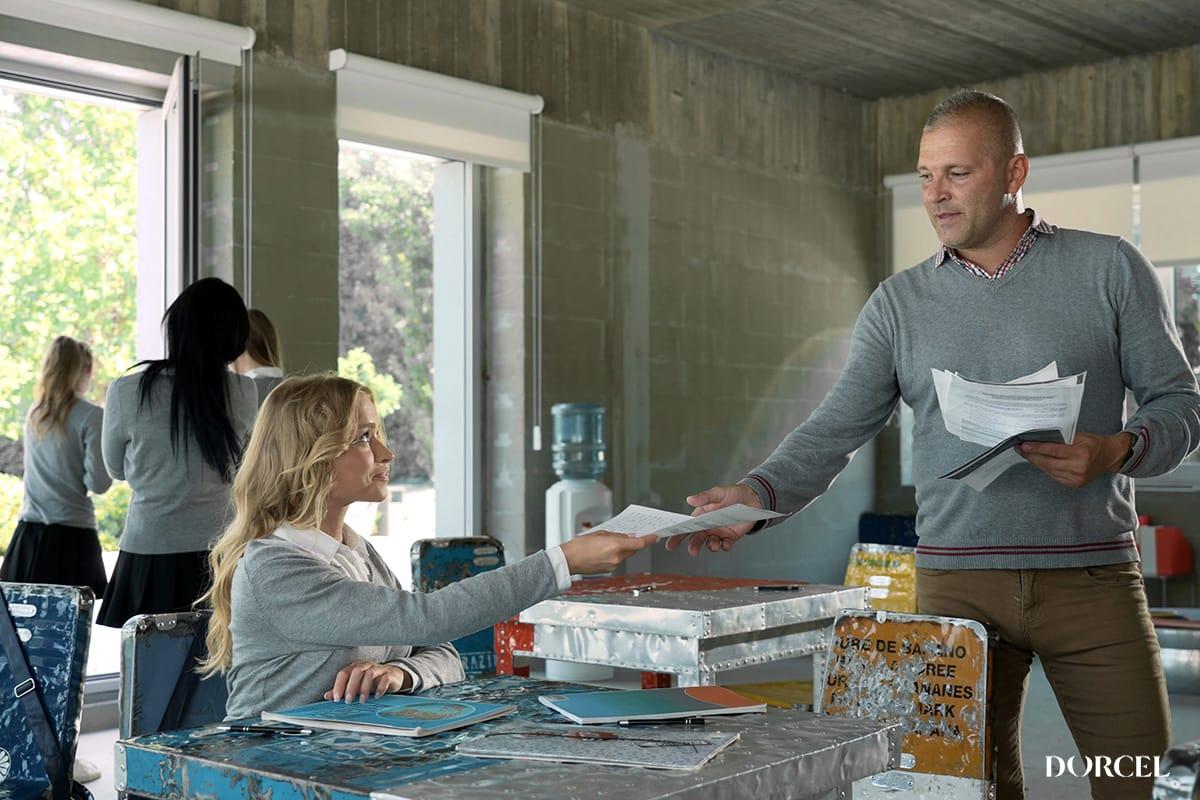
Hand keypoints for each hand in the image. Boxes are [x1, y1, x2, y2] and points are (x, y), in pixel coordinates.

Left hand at [324, 660, 411, 702]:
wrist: (392, 676)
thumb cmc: (371, 681)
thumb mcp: (356, 685)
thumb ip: (342, 689)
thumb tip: (327, 696)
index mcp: (355, 667)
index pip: (344, 673)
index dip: (338, 685)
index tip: (336, 699)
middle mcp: (365, 665)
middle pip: (356, 672)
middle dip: (351, 687)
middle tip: (348, 701)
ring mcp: (378, 668)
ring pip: (370, 674)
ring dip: (364, 688)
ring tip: (362, 701)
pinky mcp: (389, 674)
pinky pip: (385, 678)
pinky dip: (380, 687)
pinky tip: (376, 696)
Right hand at [560, 531, 656, 573]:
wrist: (568, 560)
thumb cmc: (579, 546)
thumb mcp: (599, 533)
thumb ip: (616, 535)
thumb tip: (626, 537)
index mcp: (615, 545)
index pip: (639, 543)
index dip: (649, 540)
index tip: (655, 537)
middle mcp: (617, 557)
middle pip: (633, 550)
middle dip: (633, 543)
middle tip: (628, 536)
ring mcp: (613, 565)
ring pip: (625, 555)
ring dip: (622, 549)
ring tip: (608, 543)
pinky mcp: (609, 570)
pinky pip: (617, 560)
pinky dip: (615, 555)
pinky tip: (604, 551)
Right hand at [665, 483, 760, 555]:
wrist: (752, 499)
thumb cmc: (733, 494)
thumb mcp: (718, 493)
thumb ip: (704, 497)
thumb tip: (689, 499)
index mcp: (701, 516)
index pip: (686, 527)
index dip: (677, 535)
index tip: (669, 544)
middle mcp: (708, 526)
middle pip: (696, 539)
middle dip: (693, 546)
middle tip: (692, 551)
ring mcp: (719, 533)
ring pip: (710, 544)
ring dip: (710, 546)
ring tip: (713, 544)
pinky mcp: (731, 537)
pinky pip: (725, 545)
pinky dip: (725, 546)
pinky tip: (726, 544)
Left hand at [1019, 432, 1133, 488]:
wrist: (1110, 457)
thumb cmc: (1094, 443)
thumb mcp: (1079, 436)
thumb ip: (1061, 438)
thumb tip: (1039, 438)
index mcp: (1081, 455)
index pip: (1053, 451)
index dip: (1036, 448)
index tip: (1023, 444)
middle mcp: (1078, 469)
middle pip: (1048, 463)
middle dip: (1032, 456)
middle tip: (1020, 448)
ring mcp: (1076, 479)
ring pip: (1049, 470)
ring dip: (1036, 462)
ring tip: (1027, 453)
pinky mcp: (1073, 484)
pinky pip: (1054, 475)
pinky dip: (1046, 468)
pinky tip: (1039, 461)